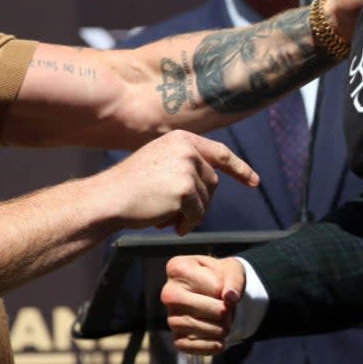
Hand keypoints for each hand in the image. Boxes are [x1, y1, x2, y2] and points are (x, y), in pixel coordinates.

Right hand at [100, 130, 258, 235]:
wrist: (108, 198)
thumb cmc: (130, 186)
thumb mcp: (159, 162)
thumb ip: (185, 164)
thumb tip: (211, 182)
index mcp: (182, 139)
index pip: (220, 153)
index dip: (239, 168)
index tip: (254, 181)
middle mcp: (187, 149)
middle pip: (213, 182)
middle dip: (199, 201)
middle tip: (172, 211)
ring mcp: (187, 168)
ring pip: (206, 201)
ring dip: (189, 214)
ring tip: (163, 214)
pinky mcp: (185, 190)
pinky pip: (198, 215)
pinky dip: (185, 224)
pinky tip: (164, 222)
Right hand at [161, 254, 245, 354]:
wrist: (217, 296)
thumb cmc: (221, 278)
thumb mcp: (232, 269)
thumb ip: (234, 280)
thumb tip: (230, 298)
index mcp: (177, 268)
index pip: (215, 287)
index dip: (227, 291)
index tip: (224, 288)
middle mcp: (169, 293)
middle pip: (208, 309)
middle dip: (226, 312)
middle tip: (228, 309)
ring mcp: (171, 317)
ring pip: (205, 329)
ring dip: (222, 328)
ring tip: (223, 321)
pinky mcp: (177, 339)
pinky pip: (198, 348)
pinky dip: (213, 345)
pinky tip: (219, 339)